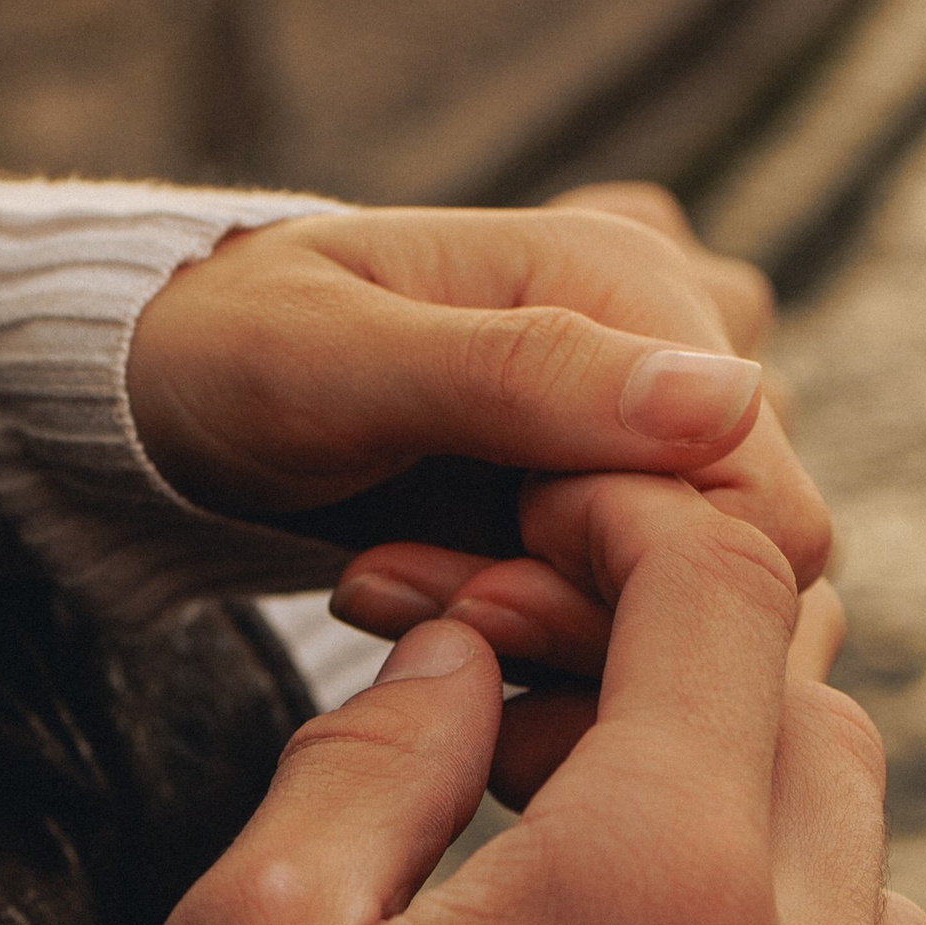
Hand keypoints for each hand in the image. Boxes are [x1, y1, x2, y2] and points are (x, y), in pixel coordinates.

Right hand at [122, 474, 925, 924]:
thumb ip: (364, 761)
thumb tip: (452, 663)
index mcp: (664, 883)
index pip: (723, 591)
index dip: (627, 518)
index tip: (532, 535)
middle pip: (819, 716)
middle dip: (686, 662)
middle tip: (525, 701)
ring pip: (875, 881)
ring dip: (754, 827)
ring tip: (581, 875)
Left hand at [127, 179, 821, 598]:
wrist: (162, 390)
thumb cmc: (225, 349)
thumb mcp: (334, 358)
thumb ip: (524, 374)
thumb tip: (732, 398)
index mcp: (634, 282)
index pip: (763, 508)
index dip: (638, 582)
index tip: (472, 591)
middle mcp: (669, 349)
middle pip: (734, 569)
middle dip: (567, 610)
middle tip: (389, 589)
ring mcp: (642, 431)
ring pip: (684, 605)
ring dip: (536, 630)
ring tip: (381, 584)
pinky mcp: (605, 503)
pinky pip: (632, 619)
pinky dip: (526, 642)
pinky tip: (412, 603)